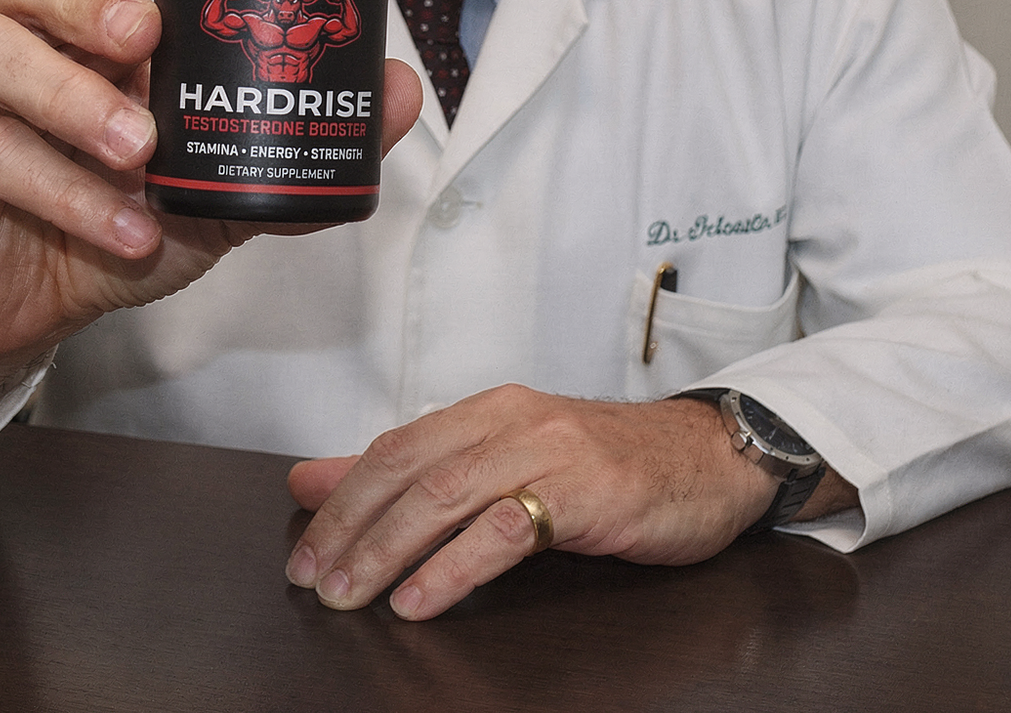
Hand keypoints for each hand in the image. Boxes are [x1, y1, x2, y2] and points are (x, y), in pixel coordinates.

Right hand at [0, 0, 420, 448]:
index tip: (163, 15)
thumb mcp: (208, 182)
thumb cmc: (108, 222)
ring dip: (68, 102)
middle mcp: (8, 50)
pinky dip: (57, 192)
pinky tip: (117, 227)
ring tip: (137, 153)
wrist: (27, 310)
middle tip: (140, 45)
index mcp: (72, 38)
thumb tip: (399, 91)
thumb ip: (291, 138)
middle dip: (79, 6)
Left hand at [283, 387, 785, 621]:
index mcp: (488, 411)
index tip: (303, 550)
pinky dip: (455, 566)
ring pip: (447, 495)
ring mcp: (548, 452)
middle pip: (409, 469)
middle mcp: (511, 420)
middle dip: (352, 527)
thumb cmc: (607, 464)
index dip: (342, 499)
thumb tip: (316, 479)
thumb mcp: (510, 457)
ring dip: (389, 549)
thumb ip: (417, 469)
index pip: (394, 447)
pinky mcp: (585, 492)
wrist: (707, 457)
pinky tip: (422, 599)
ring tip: (351, 595)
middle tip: (313, 580)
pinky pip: (506, 528)